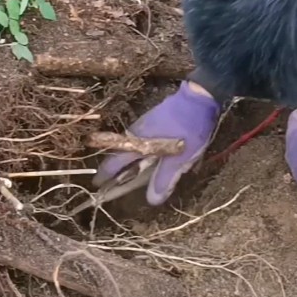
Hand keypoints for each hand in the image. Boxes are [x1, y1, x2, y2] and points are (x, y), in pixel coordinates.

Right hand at [93, 82, 220, 204]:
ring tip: (134, 171)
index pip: (115, 161)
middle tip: (115, 182)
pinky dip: (142, 150)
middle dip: (117, 168)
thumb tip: (151, 200)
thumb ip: (164, 179)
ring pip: (132, 145)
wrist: (199, 96)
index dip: (105, 174)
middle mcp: (136, 132)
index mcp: (137, 143)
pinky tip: (153, 154)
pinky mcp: (154, 118)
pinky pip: (142, 138)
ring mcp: (145, 123)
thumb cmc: (187, 130)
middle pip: (121, 153)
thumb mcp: (178, 159)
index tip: (97, 184)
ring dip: (130, 159)